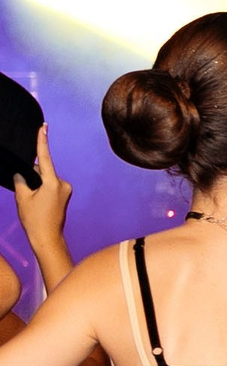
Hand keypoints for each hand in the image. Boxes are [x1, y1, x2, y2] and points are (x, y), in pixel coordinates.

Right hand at [11, 127, 68, 251]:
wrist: (47, 238)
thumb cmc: (34, 219)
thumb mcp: (22, 198)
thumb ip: (21, 180)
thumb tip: (22, 172)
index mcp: (53, 183)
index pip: (45, 158)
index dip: (42, 141)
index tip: (44, 127)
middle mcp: (63, 184)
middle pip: (42, 170)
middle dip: (31, 176)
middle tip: (27, 195)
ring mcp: (66, 189)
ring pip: (45, 178)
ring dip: (36, 183)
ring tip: (33, 202)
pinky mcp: (65, 194)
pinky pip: (50, 185)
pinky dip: (41, 187)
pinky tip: (37, 201)